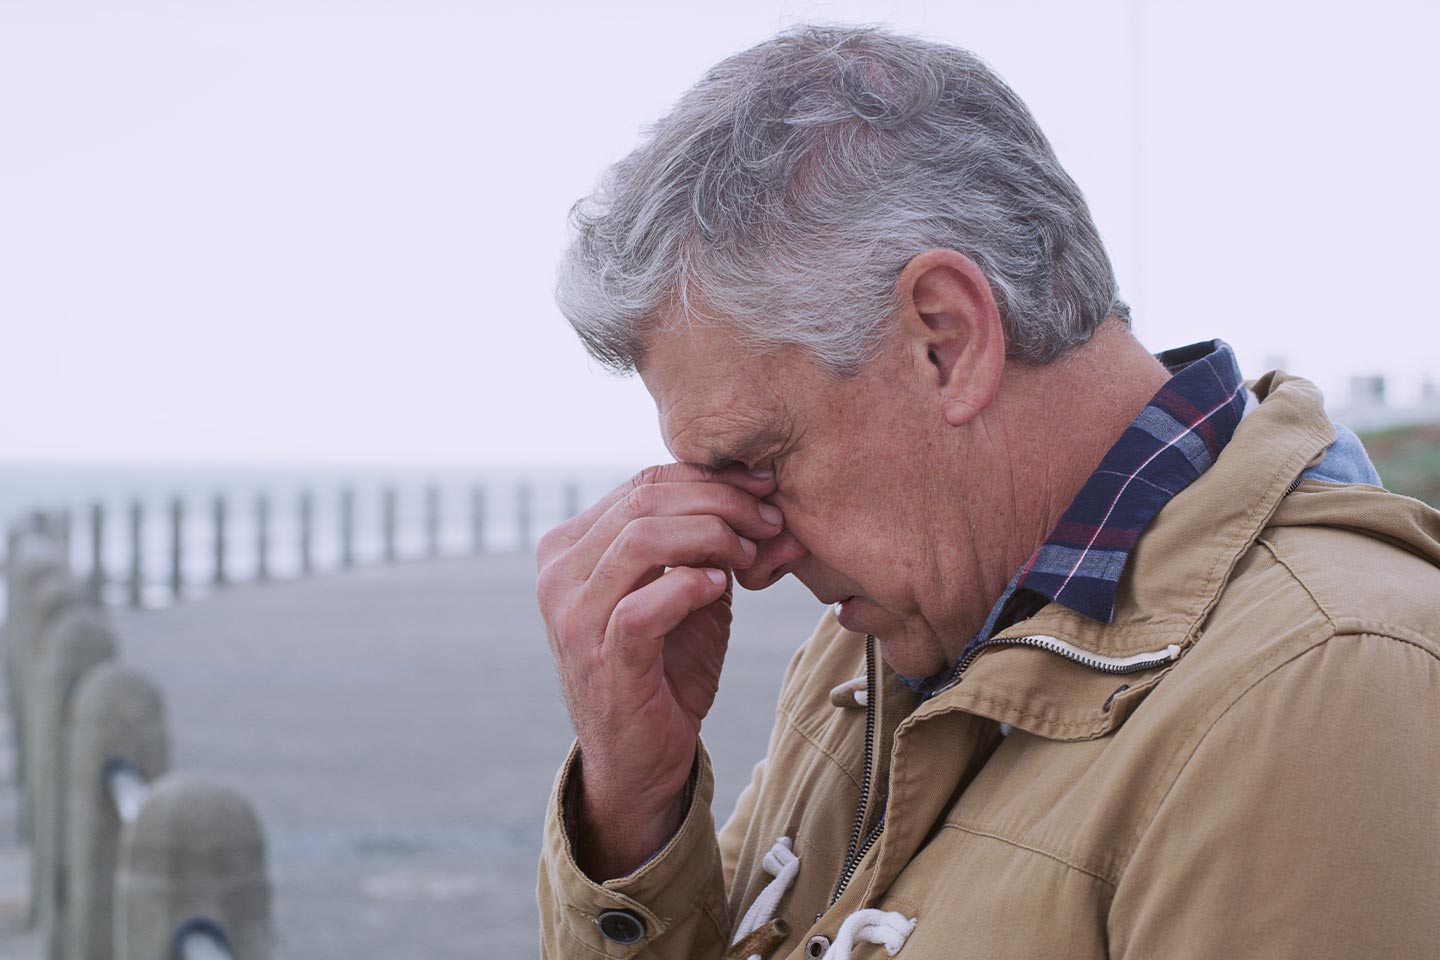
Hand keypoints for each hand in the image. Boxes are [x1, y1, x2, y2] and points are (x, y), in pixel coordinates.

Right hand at [536, 462, 782, 877]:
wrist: (641, 758)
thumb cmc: (664, 667)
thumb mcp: (691, 593)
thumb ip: (720, 546)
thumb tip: (778, 511)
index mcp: (570, 546)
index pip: (643, 483)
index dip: (711, 478)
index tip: (764, 489)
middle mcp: (558, 575)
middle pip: (644, 501)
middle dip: (720, 502)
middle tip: (769, 521)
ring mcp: (572, 618)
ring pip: (641, 541)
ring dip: (712, 537)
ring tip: (751, 555)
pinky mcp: (600, 661)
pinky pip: (643, 606)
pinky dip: (690, 586)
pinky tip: (722, 587)